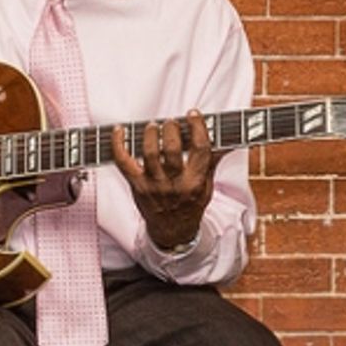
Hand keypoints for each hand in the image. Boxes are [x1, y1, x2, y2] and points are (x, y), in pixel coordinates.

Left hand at [111, 110, 220, 250]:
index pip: (200, 149)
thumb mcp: (207, 185)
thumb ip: (212, 161)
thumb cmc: (190, 205)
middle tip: (171, 122)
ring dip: (150, 134)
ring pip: (149, 153)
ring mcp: (153, 184)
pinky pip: (123, 161)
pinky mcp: (136, 185)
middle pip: (171, 150)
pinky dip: (118, 144)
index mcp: (195, 181)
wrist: (172, 231)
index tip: (193, 114)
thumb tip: (227, 140)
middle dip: (171, 129)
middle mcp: (174, 183)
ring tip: (153, 126)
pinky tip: (119, 131)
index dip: (197, 128)